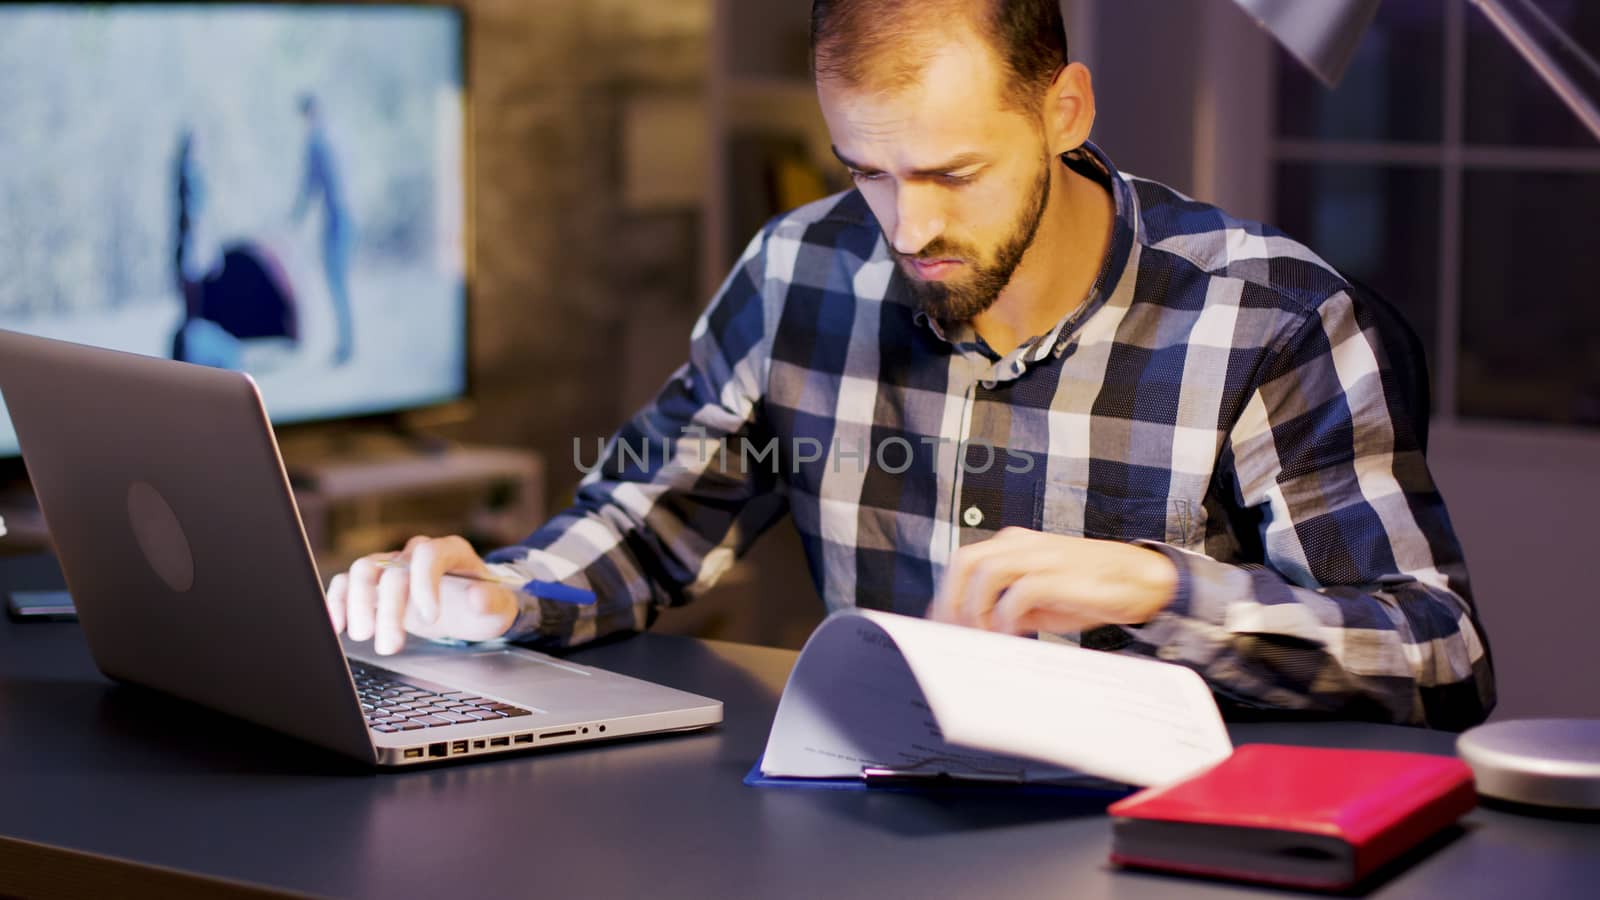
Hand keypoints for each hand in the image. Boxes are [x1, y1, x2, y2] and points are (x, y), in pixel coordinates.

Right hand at [326, 535, 519, 654]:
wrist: (469, 608)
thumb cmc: (484, 605)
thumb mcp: (499, 607)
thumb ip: (491, 602)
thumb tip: (477, 597)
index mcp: (450, 551)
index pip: (430, 554)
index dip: (425, 583)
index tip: (430, 617)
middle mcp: (417, 553)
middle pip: (393, 569)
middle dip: (389, 609)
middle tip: (390, 645)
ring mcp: (393, 565)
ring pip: (364, 570)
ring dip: (358, 603)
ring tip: (363, 636)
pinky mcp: (376, 583)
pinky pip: (348, 582)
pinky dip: (338, 600)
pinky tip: (338, 625)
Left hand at [929, 527, 1177, 634]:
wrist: (1140, 581)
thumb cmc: (1086, 591)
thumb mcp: (1038, 600)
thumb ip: (1004, 606)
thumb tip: (968, 629)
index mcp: (1013, 544)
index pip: (964, 562)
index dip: (946, 595)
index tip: (939, 627)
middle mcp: (1023, 544)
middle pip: (966, 561)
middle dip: (953, 601)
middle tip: (958, 634)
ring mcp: (1043, 556)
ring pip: (986, 571)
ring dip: (979, 609)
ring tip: (987, 636)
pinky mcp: (1062, 575)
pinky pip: (1021, 591)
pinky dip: (1009, 615)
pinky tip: (1016, 633)